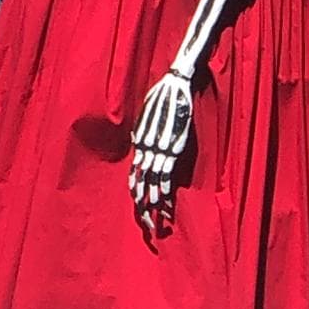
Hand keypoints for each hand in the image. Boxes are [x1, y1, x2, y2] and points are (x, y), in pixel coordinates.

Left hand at [130, 69, 193, 220]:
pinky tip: (164, 199)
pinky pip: (165, 170)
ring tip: (156, 220)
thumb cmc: (162, 98)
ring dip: (154, 202)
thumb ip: (144, 132)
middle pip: (140, 181)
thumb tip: (139, 141)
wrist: (174, 84)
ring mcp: (158, 146)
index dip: (135, 191)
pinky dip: (164, 186)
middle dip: (142, 205)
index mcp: (140, 141)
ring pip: (151, 180)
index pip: (134, 173)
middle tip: (145, 225)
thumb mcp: (148, 116)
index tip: (138, 206)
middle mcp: (145, 146)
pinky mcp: (172, 144)